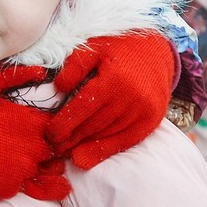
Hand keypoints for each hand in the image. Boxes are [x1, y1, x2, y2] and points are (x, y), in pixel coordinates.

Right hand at [0, 64, 68, 199]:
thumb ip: (16, 77)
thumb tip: (43, 70)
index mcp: (24, 121)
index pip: (52, 124)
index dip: (45, 123)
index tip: (33, 121)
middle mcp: (26, 148)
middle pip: (48, 150)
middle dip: (39, 144)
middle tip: (20, 138)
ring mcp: (15, 172)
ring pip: (37, 171)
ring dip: (29, 164)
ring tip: (10, 155)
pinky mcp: (1, 189)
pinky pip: (19, 187)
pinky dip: (13, 180)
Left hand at [46, 33, 175, 169]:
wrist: (158, 51)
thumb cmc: (119, 48)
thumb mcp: (95, 47)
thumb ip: (75, 66)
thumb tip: (58, 88)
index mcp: (113, 80)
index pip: (81, 109)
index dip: (63, 124)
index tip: (49, 134)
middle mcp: (130, 98)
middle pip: (92, 125)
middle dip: (70, 138)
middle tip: (52, 147)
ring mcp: (142, 112)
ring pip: (106, 135)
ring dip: (83, 146)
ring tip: (65, 152)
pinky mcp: (151, 121)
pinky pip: (124, 141)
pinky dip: (104, 151)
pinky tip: (86, 159)